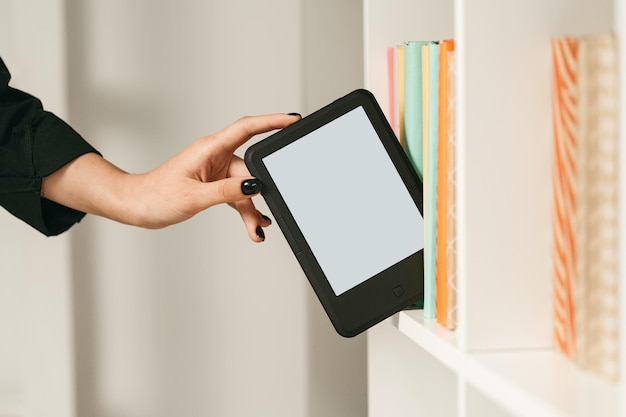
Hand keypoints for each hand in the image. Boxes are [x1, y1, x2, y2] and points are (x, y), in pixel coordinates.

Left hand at [41, 113, 300, 241]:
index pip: (248, 129)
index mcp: (209, 149)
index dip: (273, 122)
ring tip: (257, 228)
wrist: (136, 207)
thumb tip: (254, 185)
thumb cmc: (155, 196)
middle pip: (250, 168)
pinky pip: (236, 194)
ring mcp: (214, 171)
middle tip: (268, 213)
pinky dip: (244, 209)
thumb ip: (227, 191)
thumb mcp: (194, 196)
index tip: (293, 120)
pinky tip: (253, 224)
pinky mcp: (213, 184)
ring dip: (252, 208)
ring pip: (245, 186)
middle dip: (261, 191)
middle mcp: (214, 157)